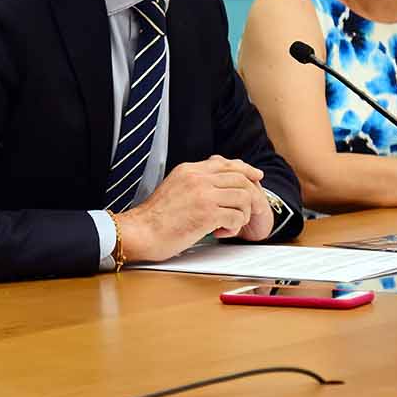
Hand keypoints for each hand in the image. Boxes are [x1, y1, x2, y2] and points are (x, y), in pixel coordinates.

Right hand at [118, 156, 273, 262]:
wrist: (141, 231)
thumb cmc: (155, 217)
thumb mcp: (174, 187)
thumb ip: (194, 181)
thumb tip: (215, 182)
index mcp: (189, 170)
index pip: (225, 163)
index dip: (245, 169)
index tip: (256, 175)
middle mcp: (198, 178)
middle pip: (240, 178)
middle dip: (250, 194)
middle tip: (250, 209)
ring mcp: (203, 194)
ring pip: (243, 197)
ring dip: (242, 214)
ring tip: (229, 224)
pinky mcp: (207, 214)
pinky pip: (237, 217)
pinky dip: (234, 227)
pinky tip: (220, 232)